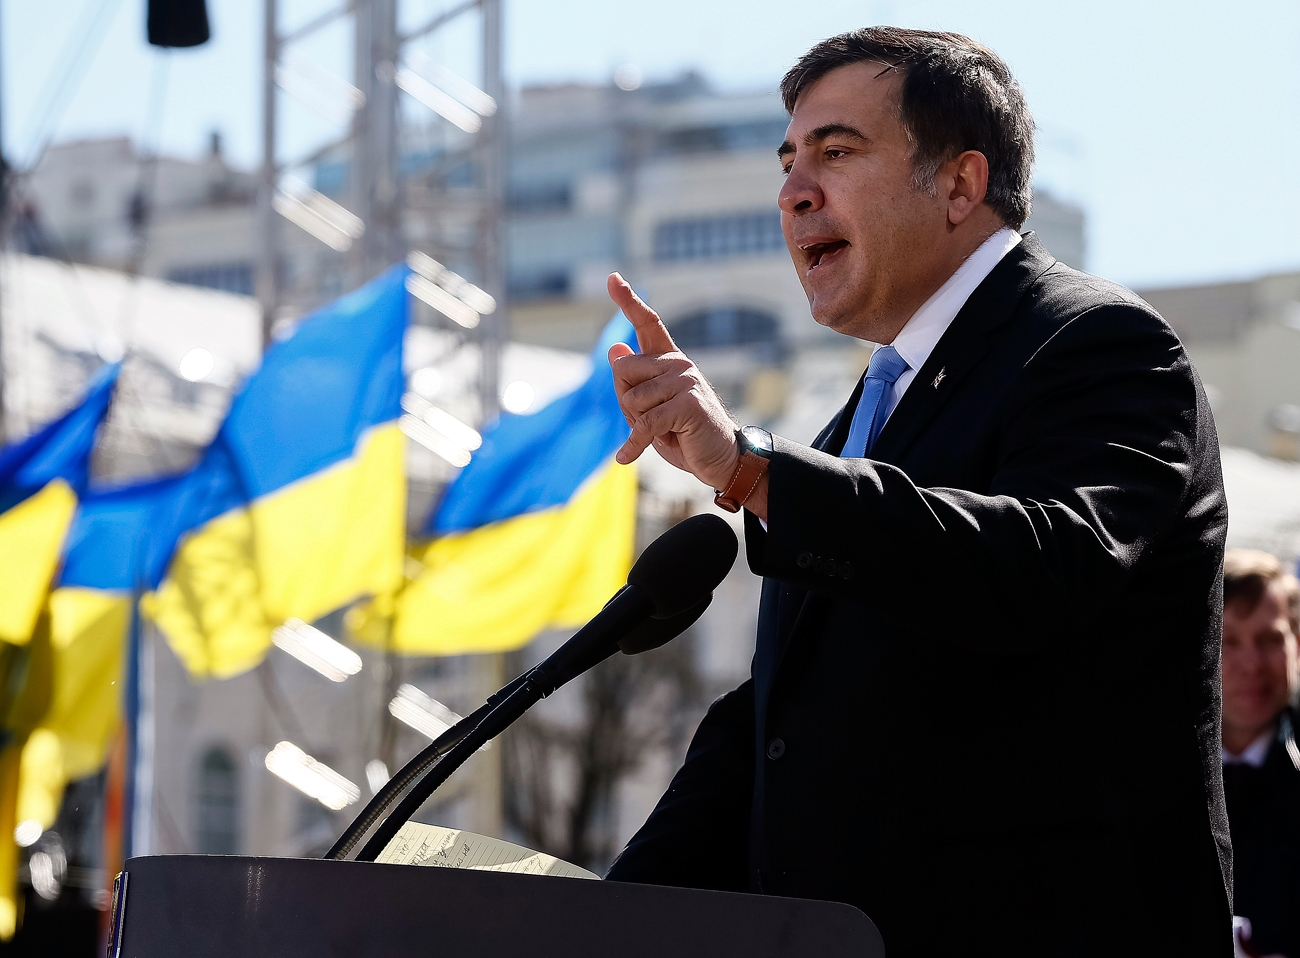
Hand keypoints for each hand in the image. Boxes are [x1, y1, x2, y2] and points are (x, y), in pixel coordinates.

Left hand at [607, 273, 739, 490]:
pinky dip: (634, 444)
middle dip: (627, 401)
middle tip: (651, 421)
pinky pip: (644, 423)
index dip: (628, 301)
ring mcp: (685, 381)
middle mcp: (678, 364)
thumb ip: (632, 382)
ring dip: (637, 424)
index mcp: (669, 362)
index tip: (613, 277)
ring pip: (631, 399)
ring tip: (665, 432)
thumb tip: (614, 349)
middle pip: (624, 370)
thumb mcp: (650, 410)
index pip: (647, 324)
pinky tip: (626, 457)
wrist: (723, 461)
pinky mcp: (688, 404)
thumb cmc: (684, 436)